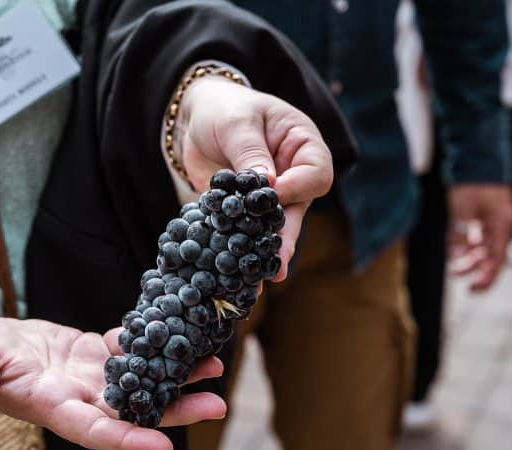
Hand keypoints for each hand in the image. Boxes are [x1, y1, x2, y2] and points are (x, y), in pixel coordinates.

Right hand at [0, 312, 225, 449]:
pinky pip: (127, 349)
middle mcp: (79, 397)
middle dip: (176, 410)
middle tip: (218, 405)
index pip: (95, 432)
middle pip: (134, 410)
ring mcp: (88, 376)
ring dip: (176, 375)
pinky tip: (180, 331)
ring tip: (213, 366)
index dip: (129, 441)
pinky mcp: (89, 352)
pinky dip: (153, 342)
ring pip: (141, 379)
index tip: (166, 448)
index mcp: (52, 407)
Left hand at [177, 76, 333, 280]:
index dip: (296, 188)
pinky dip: (241, 250)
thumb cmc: (224, 108)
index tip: (270, 193)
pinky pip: (249, 232)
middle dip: (285, 236)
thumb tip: (266, 185)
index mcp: (303, 145)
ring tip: (258, 279)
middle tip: (277, 264)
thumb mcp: (237, 124)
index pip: (316, 174)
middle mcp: (293, 174)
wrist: (196, 116)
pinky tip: (234, 271)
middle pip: (298, 209)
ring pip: (275, 228)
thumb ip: (251, 153)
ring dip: (264, 252)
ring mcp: (272, 196)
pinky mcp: (247, 211)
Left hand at [448, 184, 511, 290]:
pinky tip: (454, 252)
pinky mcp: (483, 219)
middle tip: (462, 282)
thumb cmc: (472, 183)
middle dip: (477, 271)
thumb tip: (457, 252)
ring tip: (454, 270)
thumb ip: (461, 229)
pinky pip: (477, 239)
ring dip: (470, 261)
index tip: (473, 289)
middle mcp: (501, 226)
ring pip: (484, 250)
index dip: (486, 277)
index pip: (497, 259)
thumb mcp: (464, 207)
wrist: (476, 162)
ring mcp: (492, 223)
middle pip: (492, 257)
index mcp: (502, 224)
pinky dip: (466, 247)